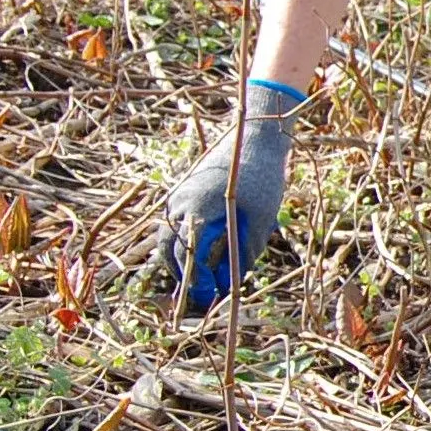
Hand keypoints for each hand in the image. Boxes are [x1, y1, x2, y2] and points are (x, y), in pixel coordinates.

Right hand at [154, 81, 298, 313]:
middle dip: (184, 275)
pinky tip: (204, 252)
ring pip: (169, 236)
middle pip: (170, 249)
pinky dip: (185, 241)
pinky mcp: (185, 190)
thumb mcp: (259, 218)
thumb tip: (233, 281)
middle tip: (202, 294)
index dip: (197, 281)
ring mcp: (178, 195)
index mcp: (194, 210)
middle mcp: (178, 203)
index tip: (210, 296)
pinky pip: (177, 223)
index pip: (186, 257)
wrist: (255, 134)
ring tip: (202, 278)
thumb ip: (244, 250)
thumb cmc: (261, 175)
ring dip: (182, 259)